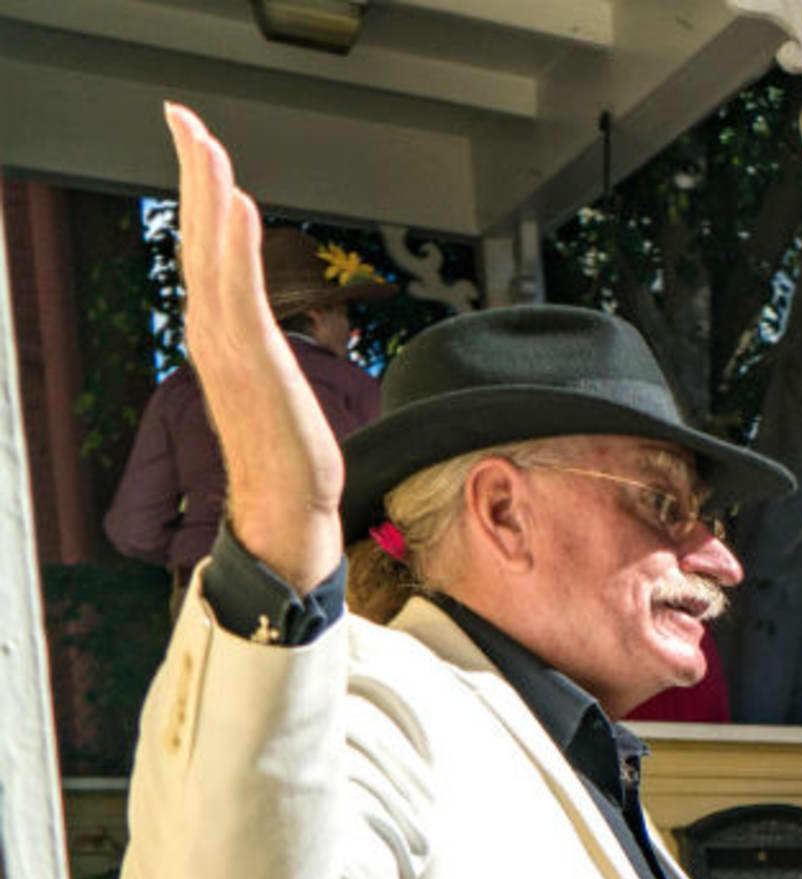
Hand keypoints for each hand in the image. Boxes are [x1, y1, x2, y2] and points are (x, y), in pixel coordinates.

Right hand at [163, 105, 340, 591]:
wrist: (286, 506)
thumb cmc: (286, 451)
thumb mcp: (271, 380)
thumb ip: (256, 342)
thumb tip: (256, 319)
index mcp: (219, 330)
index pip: (205, 245)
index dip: (198, 190)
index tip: (195, 140)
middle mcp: (212, 329)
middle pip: (197, 234)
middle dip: (191, 171)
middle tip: (181, 115)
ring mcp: (227, 344)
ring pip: (212, 253)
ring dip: (207, 193)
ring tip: (203, 141)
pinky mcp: (253, 361)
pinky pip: (241, 291)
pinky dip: (236, 245)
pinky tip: (238, 204)